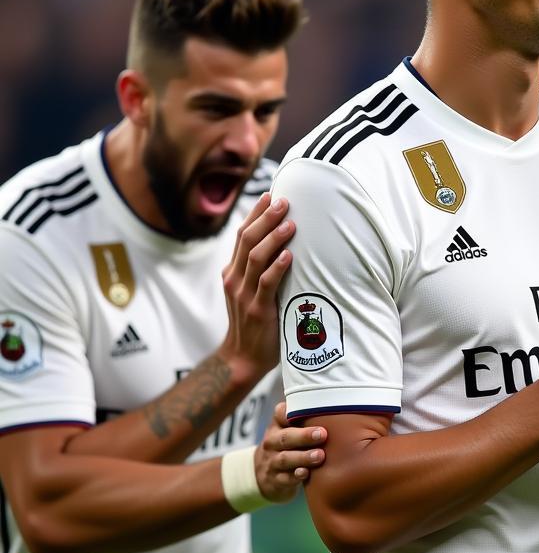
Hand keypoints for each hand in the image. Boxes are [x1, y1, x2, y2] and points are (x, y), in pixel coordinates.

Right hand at [218, 193, 294, 382]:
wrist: (242, 358)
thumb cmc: (255, 321)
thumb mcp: (251, 290)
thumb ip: (260, 269)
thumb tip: (283, 242)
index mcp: (232, 272)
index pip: (242, 235)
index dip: (255, 213)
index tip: (271, 194)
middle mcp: (234, 279)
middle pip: (247, 240)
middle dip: (266, 218)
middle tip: (284, 201)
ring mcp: (244, 295)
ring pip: (256, 258)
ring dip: (274, 238)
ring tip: (291, 223)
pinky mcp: (258, 310)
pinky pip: (266, 284)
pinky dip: (278, 267)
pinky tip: (289, 255)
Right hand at [255, 403, 326, 502]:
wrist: (264, 474)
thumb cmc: (288, 445)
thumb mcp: (291, 430)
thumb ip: (308, 418)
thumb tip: (340, 403)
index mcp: (277, 425)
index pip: (281, 414)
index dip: (291, 412)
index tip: (309, 410)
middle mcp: (272, 442)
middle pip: (285, 437)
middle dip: (304, 436)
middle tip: (322, 434)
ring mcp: (272, 461)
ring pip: (286, 458)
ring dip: (303, 457)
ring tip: (320, 456)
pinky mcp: (275, 480)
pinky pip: (284, 478)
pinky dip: (295, 476)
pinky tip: (306, 474)